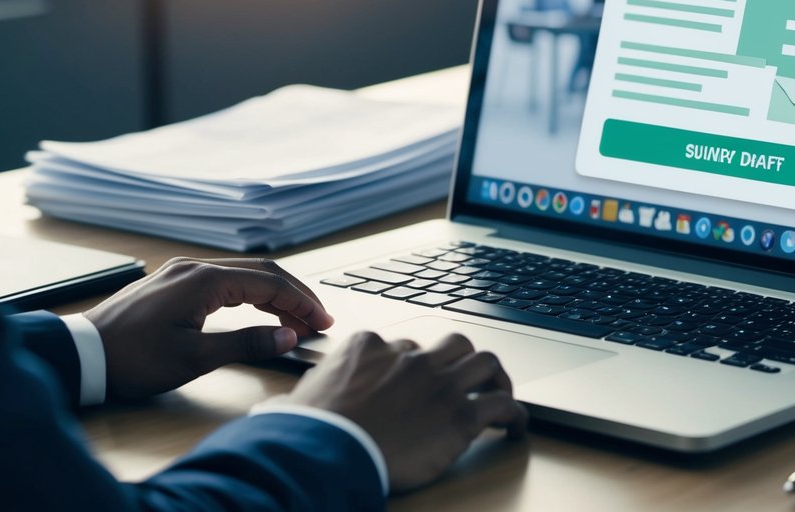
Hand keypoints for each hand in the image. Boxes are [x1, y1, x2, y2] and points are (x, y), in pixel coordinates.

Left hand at [85, 257, 333, 398]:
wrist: (81, 356)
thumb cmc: (132, 359)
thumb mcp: (193, 357)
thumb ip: (246, 343)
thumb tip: (288, 336)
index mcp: (203, 280)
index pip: (269, 282)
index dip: (301, 302)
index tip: (323, 322)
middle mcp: (194, 267)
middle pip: (260, 272)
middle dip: (293, 295)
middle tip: (316, 321)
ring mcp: (181, 272)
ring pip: (243, 275)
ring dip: (272, 295)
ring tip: (293, 322)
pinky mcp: (172, 284)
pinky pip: (224, 281)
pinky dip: (249, 295)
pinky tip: (258, 312)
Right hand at [286, 331, 527, 492]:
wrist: (326, 449)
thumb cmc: (307, 429)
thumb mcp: (296, 401)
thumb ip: (301, 396)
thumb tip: (278, 409)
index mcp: (370, 347)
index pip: (402, 345)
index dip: (412, 365)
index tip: (414, 382)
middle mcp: (409, 357)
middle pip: (452, 343)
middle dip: (461, 360)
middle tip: (465, 379)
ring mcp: (438, 383)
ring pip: (485, 362)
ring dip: (496, 378)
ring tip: (499, 394)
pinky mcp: (460, 416)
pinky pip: (502, 406)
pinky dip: (515, 414)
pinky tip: (516, 427)